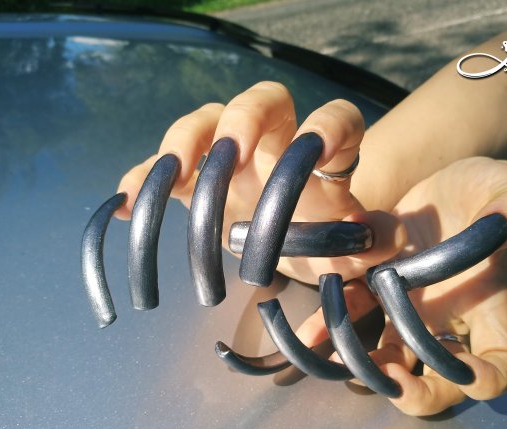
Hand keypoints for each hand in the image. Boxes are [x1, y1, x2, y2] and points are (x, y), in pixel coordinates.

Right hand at [116, 82, 404, 283]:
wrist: (290, 247)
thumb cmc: (324, 240)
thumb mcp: (355, 249)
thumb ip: (375, 244)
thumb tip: (381, 240)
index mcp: (320, 155)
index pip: (335, 120)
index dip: (331, 124)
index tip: (322, 145)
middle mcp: (274, 144)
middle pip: (262, 102)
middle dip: (245, 117)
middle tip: (233, 151)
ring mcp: (229, 158)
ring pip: (206, 123)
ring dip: (186, 141)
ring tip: (174, 171)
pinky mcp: (194, 183)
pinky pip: (163, 170)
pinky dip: (141, 180)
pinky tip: (125, 203)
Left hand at [296, 157, 506, 414]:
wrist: (453, 185)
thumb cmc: (492, 192)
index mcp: (487, 304)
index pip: (502, 360)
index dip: (489, 379)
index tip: (471, 374)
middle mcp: (447, 317)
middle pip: (441, 380)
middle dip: (420, 394)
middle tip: (397, 387)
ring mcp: (409, 306)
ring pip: (391, 359)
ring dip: (369, 371)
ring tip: (345, 366)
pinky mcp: (377, 285)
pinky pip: (353, 314)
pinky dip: (331, 327)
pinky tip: (310, 335)